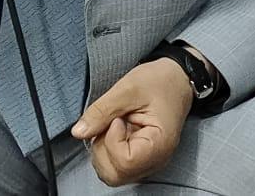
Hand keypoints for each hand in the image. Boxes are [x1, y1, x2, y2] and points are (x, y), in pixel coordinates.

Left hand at [70, 58, 192, 186]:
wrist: (176, 80)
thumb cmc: (159, 81)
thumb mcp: (127, 89)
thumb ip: (101, 111)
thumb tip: (78, 132)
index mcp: (160, 144)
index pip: (124, 162)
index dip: (111, 140)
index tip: (117, 118)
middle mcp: (156, 160)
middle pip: (115, 174)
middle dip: (102, 148)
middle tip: (110, 122)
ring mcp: (148, 162)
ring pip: (113, 174)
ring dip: (103, 150)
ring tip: (113, 125)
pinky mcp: (141, 159)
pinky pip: (116, 167)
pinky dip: (108, 151)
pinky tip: (115, 131)